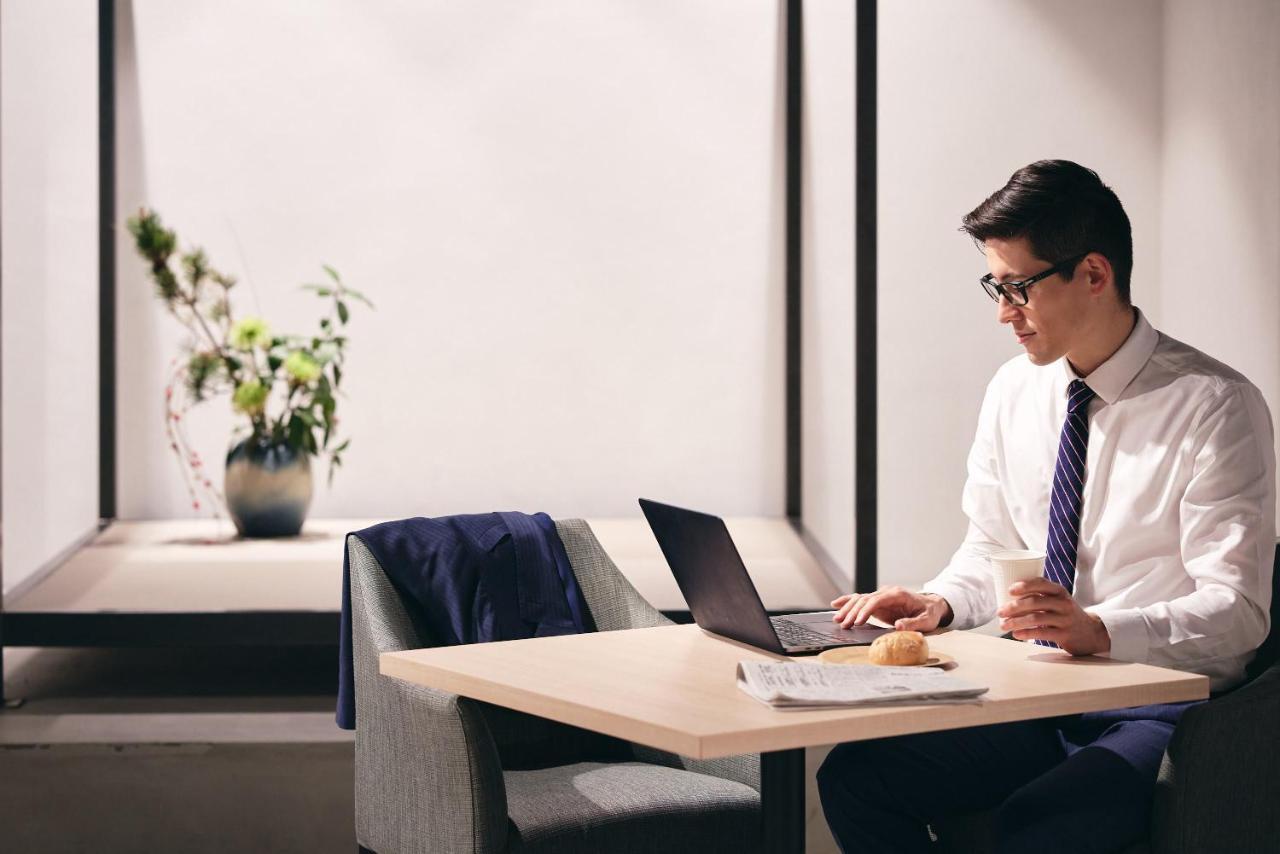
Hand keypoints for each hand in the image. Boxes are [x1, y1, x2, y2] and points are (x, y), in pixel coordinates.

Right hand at [830, 586, 952, 632]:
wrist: (931, 606)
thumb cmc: (929, 613)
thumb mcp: (927, 620)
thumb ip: (913, 623)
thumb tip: (898, 625)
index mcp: (897, 594)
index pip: (876, 600)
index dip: (865, 610)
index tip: (858, 621)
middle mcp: (886, 592)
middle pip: (864, 599)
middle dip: (852, 612)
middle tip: (843, 624)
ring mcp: (881, 596)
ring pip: (859, 599)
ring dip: (847, 608)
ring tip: (837, 619)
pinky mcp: (878, 603)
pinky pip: (860, 600)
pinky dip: (848, 601)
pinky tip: (836, 604)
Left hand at [998, 578, 1110, 654]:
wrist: (1091, 632)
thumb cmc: (1065, 614)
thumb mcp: (1057, 600)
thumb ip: (1039, 596)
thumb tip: (1006, 597)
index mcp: (1059, 591)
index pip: (1041, 583)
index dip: (1024, 585)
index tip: (1009, 590)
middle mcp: (1063, 603)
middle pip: (1035, 602)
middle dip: (1014, 607)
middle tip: (999, 612)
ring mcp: (1065, 619)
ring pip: (1036, 618)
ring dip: (1016, 622)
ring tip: (1003, 625)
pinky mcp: (1065, 635)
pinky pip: (1042, 633)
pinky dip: (1026, 633)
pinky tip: (1016, 634)